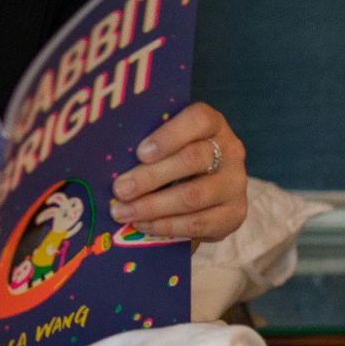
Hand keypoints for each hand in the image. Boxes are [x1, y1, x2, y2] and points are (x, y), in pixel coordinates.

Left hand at [109, 102, 246, 242]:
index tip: (140, 152)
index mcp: (213, 124)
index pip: (199, 120)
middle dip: (150, 176)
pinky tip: (143, 224)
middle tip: (119, 189)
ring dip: (153, 206)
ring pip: (194, 196)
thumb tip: (109, 156)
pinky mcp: (234, 214)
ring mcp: (235, 183)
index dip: (169, 135)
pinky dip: (166, 225)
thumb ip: (148, 145)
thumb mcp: (168, 144)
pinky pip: (199, 223)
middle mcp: (231, 150)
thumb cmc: (176, 159)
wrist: (209, 192)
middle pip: (192, 160)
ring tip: (123, 212)